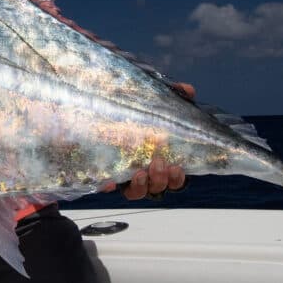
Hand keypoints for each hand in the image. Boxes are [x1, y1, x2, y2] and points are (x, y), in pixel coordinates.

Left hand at [107, 81, 194, 200]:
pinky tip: (110, 182)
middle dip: (160, 179)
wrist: (94, 113)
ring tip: (140, 173)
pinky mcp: (103, 175)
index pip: (173, 178)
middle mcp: (143, 173)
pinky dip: (109, 186)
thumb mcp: (151, 103)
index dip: (177, 178)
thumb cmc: (132, 113)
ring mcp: (122, 176)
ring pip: (136, 192)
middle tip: (158, 164)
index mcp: (158, 161)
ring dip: (141, 186)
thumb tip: (188, 90)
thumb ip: (171, 96)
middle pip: (157, 188)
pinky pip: (106, 187)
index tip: (177, 167)